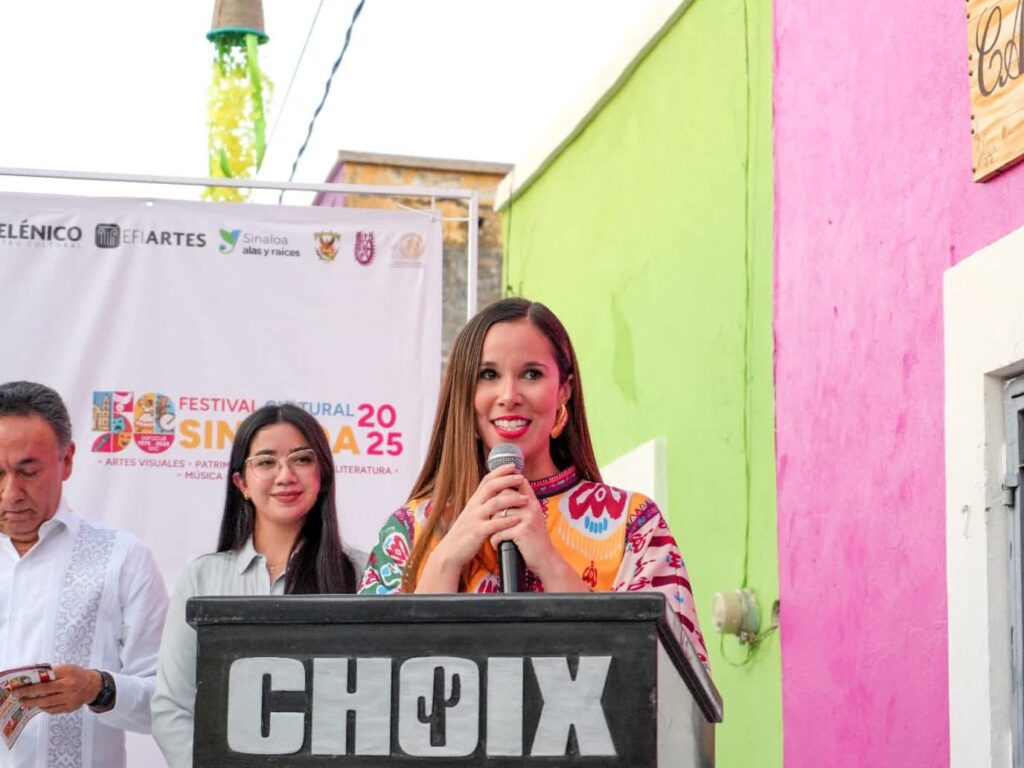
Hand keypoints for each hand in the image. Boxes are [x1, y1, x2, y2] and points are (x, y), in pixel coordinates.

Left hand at [12, 664, 102, 714]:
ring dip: (34, 703)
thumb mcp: (67, 668)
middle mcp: (70, 686)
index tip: (19, 687)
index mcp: (68, 673)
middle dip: (29, 695)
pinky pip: (53, 710)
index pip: (46, 678)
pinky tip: (39, 705)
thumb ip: (53, 672)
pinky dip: (44, 708)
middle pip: (45, 692)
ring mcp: (70, 698)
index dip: (32, 684)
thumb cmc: (78, 675)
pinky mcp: (70, 708)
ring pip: (47, 703)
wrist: (94, 685)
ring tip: (25, 703)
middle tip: (18, 696)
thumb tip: (34, 678)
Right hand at [416, 463, 523, 591]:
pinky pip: (494, 524)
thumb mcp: (472, 515)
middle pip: (492, 487)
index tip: (512, 465)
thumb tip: (497, 494)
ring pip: (495, 503)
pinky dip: (507, 520)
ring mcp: (475, 518)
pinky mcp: (478, 532)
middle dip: (508, 480)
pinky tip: (518, 519)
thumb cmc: (465, 533)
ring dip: (512, 499)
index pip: (487, 480)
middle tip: (522, 477)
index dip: (500, 471)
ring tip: (525, 499)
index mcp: (474, 501)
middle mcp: (474, 506)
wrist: (450, 551)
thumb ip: (483, 504)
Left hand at [490, 480, 589, 592]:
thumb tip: (501, 492)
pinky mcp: (522, 531)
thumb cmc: (535, 540)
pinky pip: (499, 532)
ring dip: (492, 527)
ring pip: (497, 515)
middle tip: (493, 523)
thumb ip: (521, 505)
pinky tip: (498, 545)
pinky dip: (495, 541)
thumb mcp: (532, 518)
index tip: (495, 495)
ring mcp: (527, 518)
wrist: (547, 560)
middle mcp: (531, 506)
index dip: (504, 483)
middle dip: (493, 509)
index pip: (517, 482)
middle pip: (503, 496)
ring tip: (495, 536)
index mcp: (532, 501)